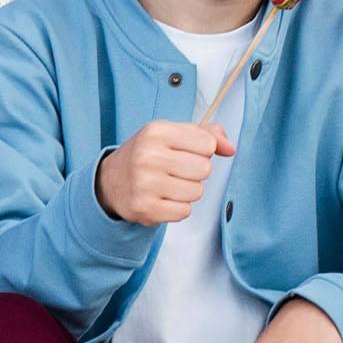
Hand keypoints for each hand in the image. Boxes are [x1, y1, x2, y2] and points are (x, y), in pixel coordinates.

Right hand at [96, 120, 234, 224]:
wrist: (111, 181)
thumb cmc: (148, 155)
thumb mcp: (172, 135)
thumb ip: (207, 135)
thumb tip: (231, 149)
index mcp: (156, 131)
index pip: (207, 144)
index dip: (202, 151)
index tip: (184, 152)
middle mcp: (148, 156)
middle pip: (204, 169)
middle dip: (195, 173)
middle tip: (175, 171)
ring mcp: (145, 184)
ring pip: (196, 192)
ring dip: (187, 191)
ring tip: (168, 185)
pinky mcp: (145, 208)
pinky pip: (184, 211)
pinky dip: (177, 208)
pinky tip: (162, 198)